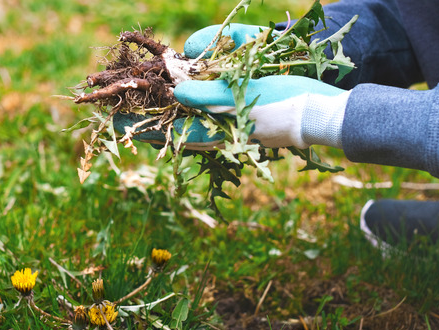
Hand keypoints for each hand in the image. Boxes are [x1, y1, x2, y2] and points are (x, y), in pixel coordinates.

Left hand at [113, 25, 349, 149]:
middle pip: (172, 124)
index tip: (115, 116)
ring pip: (187, 116)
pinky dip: (191, 102)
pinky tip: (182, 92)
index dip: (141, 124)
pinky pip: (207, 109)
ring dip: (165, 108)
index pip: (168, 129)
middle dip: (147, 116)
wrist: (323, 113)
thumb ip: (209, 95)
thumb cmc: (285, 105)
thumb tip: (178, 90)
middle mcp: (216, 128)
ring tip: (141, 101)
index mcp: (215, 130)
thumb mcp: (245, 97)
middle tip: (120, 108)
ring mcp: (228, 121)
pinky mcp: (240, 112)